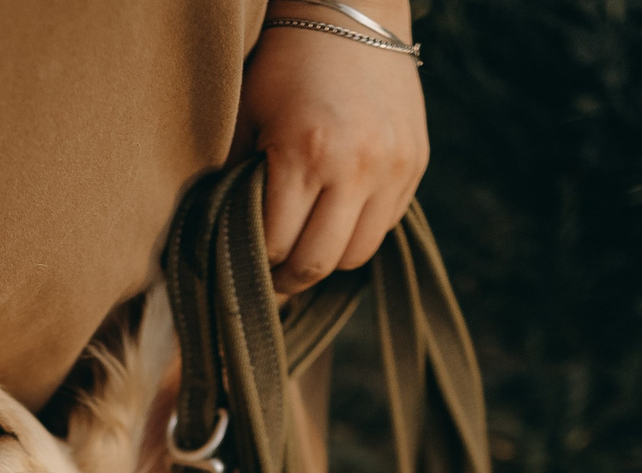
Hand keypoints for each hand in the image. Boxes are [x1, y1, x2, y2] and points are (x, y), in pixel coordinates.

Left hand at [235, 1, 430, 294]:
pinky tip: (337, 212)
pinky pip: (385, 225)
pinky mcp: (415, 164)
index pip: (276, 245)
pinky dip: (358, 230)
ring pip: (357, 253)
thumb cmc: (285, 64)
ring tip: (306, 245)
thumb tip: (226, 242)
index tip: (244, 263)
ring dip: (328, 257)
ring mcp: (393, 167)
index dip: (255, 261)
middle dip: (289, 277)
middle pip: (319, 261)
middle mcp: (357, 166)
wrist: (351, 13)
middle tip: (272, 276)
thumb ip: (238, 181)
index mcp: (307, 153)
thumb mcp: (249, 117)